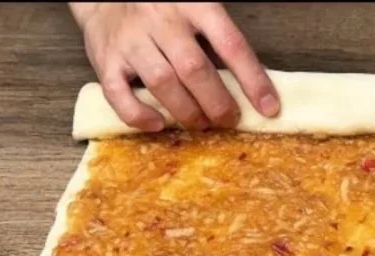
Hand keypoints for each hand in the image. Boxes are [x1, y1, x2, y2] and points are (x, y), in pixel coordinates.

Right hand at [69, 2, 278, 131]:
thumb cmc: (161, 9)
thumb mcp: (195, 9)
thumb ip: (216, 41)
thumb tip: (252, 86)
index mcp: (193, 3)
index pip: (230, 44)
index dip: (253, 80)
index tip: (269, 108)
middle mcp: (161, 20)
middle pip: (194, 69)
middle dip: (217, 103)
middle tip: (228, 120)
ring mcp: (131, 40)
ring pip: (162, 83)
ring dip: (186, 112)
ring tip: (200, 124)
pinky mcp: (105, 60)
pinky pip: (119, 94)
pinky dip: (139, 116)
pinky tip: (158, 124)